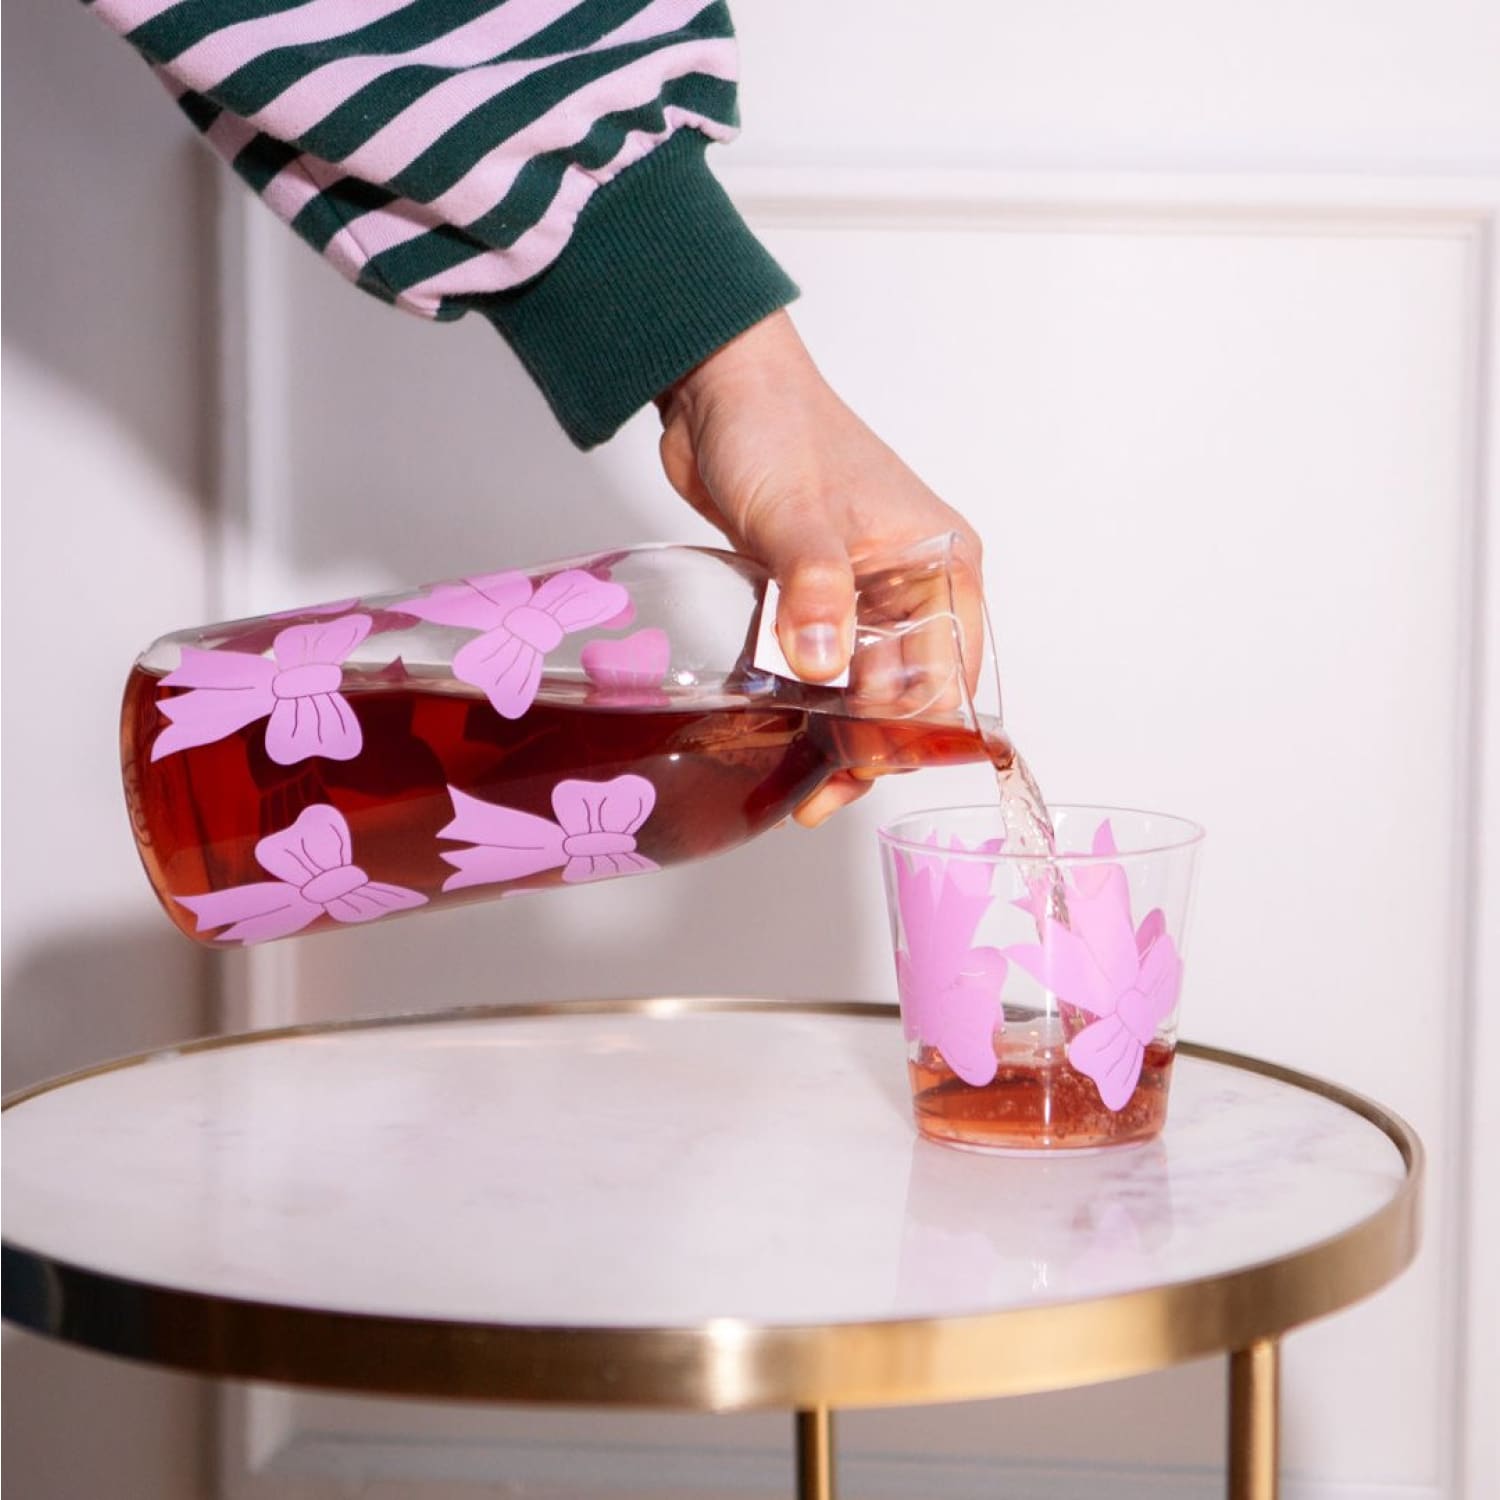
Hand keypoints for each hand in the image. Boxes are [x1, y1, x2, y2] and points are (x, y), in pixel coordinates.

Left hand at [655, 310, 982, 826]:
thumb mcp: (800, 515)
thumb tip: (825, 667)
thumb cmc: (778, 429)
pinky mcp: (815, 599)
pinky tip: (785, 739)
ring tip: (805, 786)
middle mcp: (913, 585)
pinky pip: (825, 670)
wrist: (717, 392)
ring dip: (841, 735)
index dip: (911, 730)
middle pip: (912, 692)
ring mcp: (864, 594)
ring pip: (868, 688)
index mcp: (940, 563)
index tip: (861, 765)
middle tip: (824, 793)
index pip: (948, 672)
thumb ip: (815, 591)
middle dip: (875, 746)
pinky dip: (810, 706)